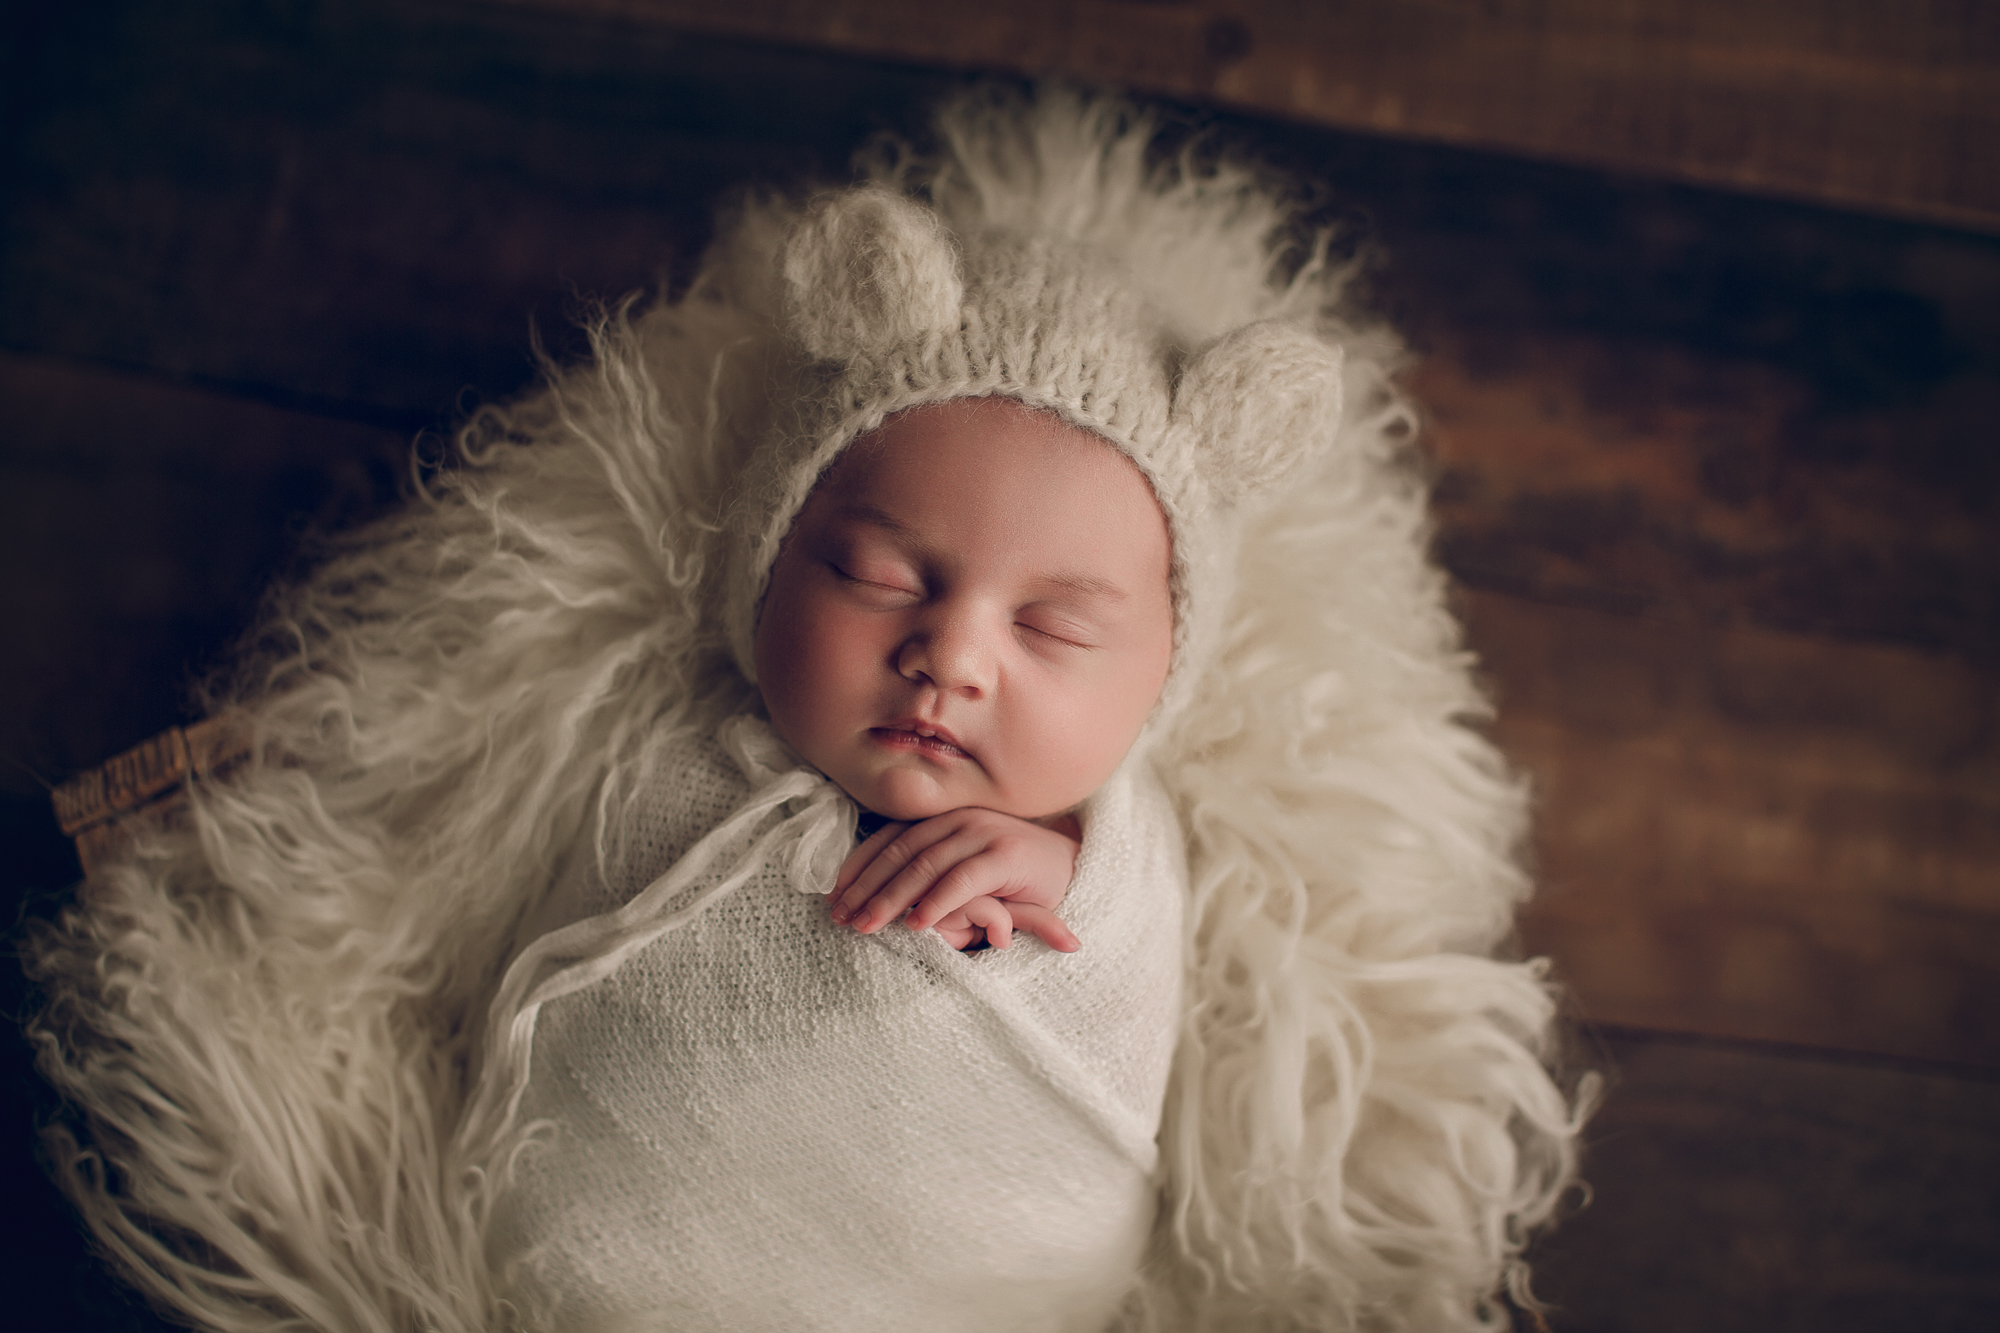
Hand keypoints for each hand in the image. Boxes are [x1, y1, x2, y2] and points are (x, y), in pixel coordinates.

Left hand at [829, 808, 1081, 951]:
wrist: (1074, 868)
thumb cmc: (1015, 878)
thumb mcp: (965, 877)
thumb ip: (931, 881)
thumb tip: (883, 903)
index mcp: (944, 820)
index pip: (889, 839)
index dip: (858, 867)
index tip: (833, 896)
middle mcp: (959, 820)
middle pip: (899, 852)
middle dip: (866, 887)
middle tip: (840, 917)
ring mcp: (983, 833)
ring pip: (924, 865)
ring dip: (891, 898)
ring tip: (867, 925)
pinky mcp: (1006, 854)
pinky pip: (963, 880)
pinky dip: (937, 903)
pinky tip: (916, 925)